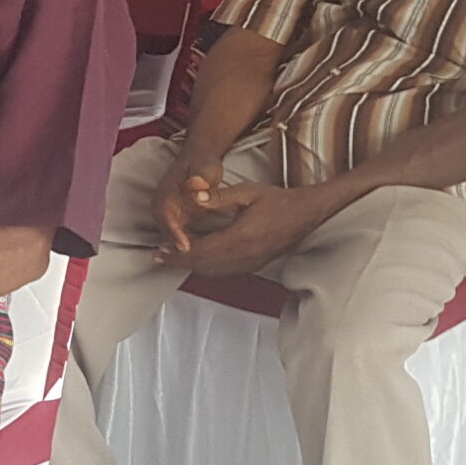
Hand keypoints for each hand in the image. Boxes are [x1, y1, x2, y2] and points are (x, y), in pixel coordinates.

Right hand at [151, 154, 229, 254]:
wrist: (200, 157)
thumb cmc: (202, 162)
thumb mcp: (204, 167)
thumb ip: (200, 176)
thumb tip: (195, 185)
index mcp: (166, 191)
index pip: (165, 214)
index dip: (173, 231)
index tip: (184, 246)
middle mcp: (163, 203)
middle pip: (164, 229)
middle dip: (175, 247)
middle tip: (192, 262)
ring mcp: (169, 212)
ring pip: (170, 235)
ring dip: (179, 249)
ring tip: (196, 264)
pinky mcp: (177, 218)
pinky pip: (178, 235)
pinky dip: (185, 246)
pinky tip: (200, 257)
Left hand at [157, 180, 333, 275]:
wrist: (307, 213)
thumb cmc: (278, 200)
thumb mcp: (248, 192)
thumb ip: (219, 196)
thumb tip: (193, 196)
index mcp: (240, 237)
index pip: (201, 250)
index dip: (178, 252)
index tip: (160, 249)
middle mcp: (245, 256)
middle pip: (203, 264)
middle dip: (179, 261)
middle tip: (158, 256)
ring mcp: (251, 263)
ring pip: (214, 271)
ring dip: (191, 266)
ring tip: (172, 259)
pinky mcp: (256, 265)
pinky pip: (225, 272)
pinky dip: (207, 269)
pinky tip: (198, 262)